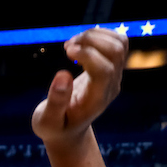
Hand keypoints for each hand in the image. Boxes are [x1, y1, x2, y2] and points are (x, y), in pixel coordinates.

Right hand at [32, 28, 127, 147]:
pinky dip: (100, 35)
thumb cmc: (54, 128)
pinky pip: (117, 42)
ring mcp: (115, 76)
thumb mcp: (46, 122)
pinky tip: (81, 43)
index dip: (88, 55)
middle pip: (116, 52)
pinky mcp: (112, 68)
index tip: (67, 50)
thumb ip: (55, 102)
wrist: (69, 131)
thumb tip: (63, 74)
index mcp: (97, 100)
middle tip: (66, 46)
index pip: (105, 70)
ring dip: (96, 35)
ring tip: (72, 43)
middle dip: (92, 40)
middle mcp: (111, 85)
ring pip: (120, 44)